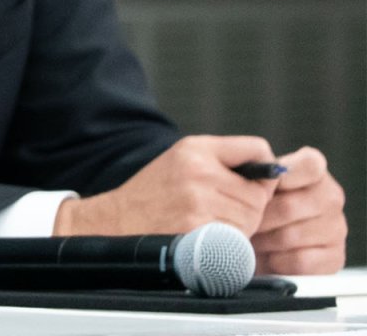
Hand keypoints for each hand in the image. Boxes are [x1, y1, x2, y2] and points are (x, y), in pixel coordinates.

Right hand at [54, 135, 275, 237]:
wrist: (116, 221)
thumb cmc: (154, 193)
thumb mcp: (183, 159)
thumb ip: (227, 159)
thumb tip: (275, 171)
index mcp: (196, 149)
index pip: (258, 150)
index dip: (262, 170)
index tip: (252, 181)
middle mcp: (198, 171)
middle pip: (260, 192)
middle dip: (248, 205)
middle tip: (219, 207)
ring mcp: (198, 202)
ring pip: (252, 217)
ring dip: (240, 225)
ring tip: (210, 220)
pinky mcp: (198, 230)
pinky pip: (238, 237)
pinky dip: (229, 242)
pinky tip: (206, 235)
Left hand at [253, 146, 346, 274]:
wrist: (263, 248)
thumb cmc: (255, 208)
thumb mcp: (252, 187)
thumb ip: (254, 177)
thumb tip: (248, 175)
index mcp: (314, 172)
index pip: (309, 164)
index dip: (281, 176)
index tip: (261, 188)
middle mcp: (330, 197)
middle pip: (289, 207)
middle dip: (257, 219)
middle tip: (240, 224)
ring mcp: (336, 227)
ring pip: (291, 236)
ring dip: (263, 242)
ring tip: (250, 240)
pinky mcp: (335, 257)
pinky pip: (300, 260)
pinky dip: (277, 262)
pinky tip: (268, 257)